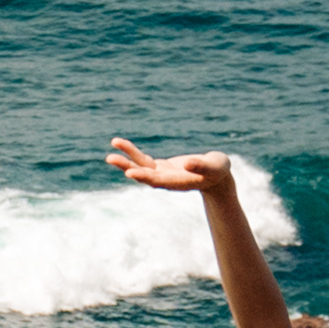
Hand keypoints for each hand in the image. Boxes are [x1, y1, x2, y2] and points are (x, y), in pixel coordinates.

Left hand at [109, 136, 236, 194]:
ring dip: (125, 159)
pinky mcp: (160, 167)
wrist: (216, 177)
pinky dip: (132, 152)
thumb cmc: (218, 171)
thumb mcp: (214, 167)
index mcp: (178, 182)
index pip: (158, 180)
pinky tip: (120, 144)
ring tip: (111, 148)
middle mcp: (166, 180)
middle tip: (110, 158)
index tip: (130, 172)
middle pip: (144, 174)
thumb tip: (187, 164)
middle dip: (127, 166)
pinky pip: (143, 160)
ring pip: (140, 166)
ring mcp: (162, 174)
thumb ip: (202, 166)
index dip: (144, 176)